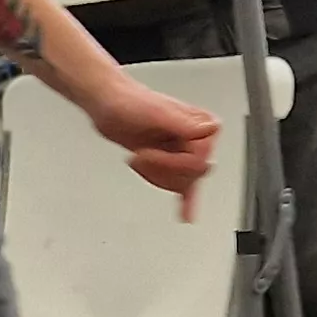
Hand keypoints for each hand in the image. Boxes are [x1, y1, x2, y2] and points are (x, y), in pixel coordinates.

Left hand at [83, 83, 221, 215]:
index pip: (200, 160)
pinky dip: (186, 201)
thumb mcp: (157, 112)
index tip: (149, 152)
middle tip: (143, 157)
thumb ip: (184, 123)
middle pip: (192, 174)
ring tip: (140, 161)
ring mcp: (182, 151)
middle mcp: (196, 139)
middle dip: (163, 170)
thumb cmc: (129, 102)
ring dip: (157, 177)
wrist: (108, 104)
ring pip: (183, 183)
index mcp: (201, 125)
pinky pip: (184, 186)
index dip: (172, 161)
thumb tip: (208, 130)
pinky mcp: (169, 161)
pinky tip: (187, 214)